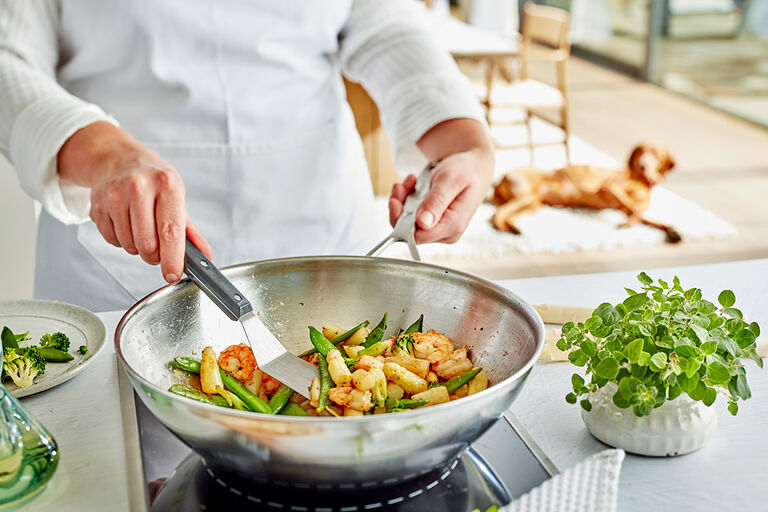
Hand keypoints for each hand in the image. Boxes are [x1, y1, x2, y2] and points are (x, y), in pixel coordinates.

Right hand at [57, 122, 211, 282]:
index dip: (173, 258)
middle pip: (148, 244)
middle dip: (155, 255)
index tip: (173, 274)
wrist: (117, 158)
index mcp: (167, 184)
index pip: (171, 231)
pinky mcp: (97, 206)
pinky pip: (112, 240)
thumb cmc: (152, 179)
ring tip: (141, 228)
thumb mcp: (177, 196)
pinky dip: (121, 240)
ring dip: (138, 248)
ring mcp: (115, 196)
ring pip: (129, 246)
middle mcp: (139, 188)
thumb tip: (205, 255)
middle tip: (158, 247)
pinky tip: (125, 222)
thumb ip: (190, 230)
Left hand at [389, 119, 493, 243]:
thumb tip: (423, 222)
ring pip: (409, 223)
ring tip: (409, 182)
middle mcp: (447, 233)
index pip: (417, 236)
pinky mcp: (435, 223)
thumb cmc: (466, 171)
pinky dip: (408, 200)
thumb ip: (436, 201)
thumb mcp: (450, 180)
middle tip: (402, 185)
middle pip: (410, 230)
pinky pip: (413, 217)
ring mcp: (441, 229)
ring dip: (403, 201)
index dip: (402, 220)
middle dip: (401, 207)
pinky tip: (413, 186)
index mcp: (453, 225)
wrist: (474, 167)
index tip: (397, 199)